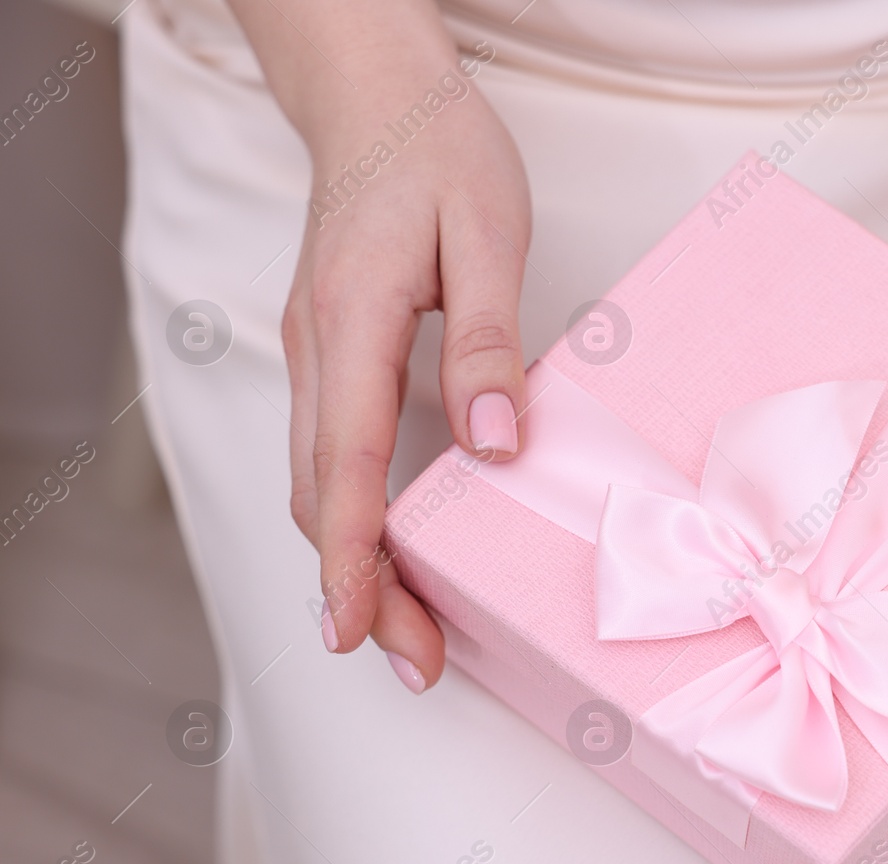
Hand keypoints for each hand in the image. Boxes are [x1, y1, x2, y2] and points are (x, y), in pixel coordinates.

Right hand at [228, 0, 530, 691]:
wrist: (377, 98)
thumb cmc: (437, 152)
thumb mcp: (486, 233)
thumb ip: (488, 340)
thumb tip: (493, 443)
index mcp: (352, 320)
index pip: (342, 462)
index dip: (349, 556)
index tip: (360, 631)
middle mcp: (315, 348)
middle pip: (317, 493)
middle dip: (358, 588)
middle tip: (415, 661)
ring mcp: (313, 353)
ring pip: (314, 481)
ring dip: (352, 562)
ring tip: (407, 631)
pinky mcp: (328, 356)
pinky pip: (327, 453)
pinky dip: (348, 516)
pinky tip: (387, 551)